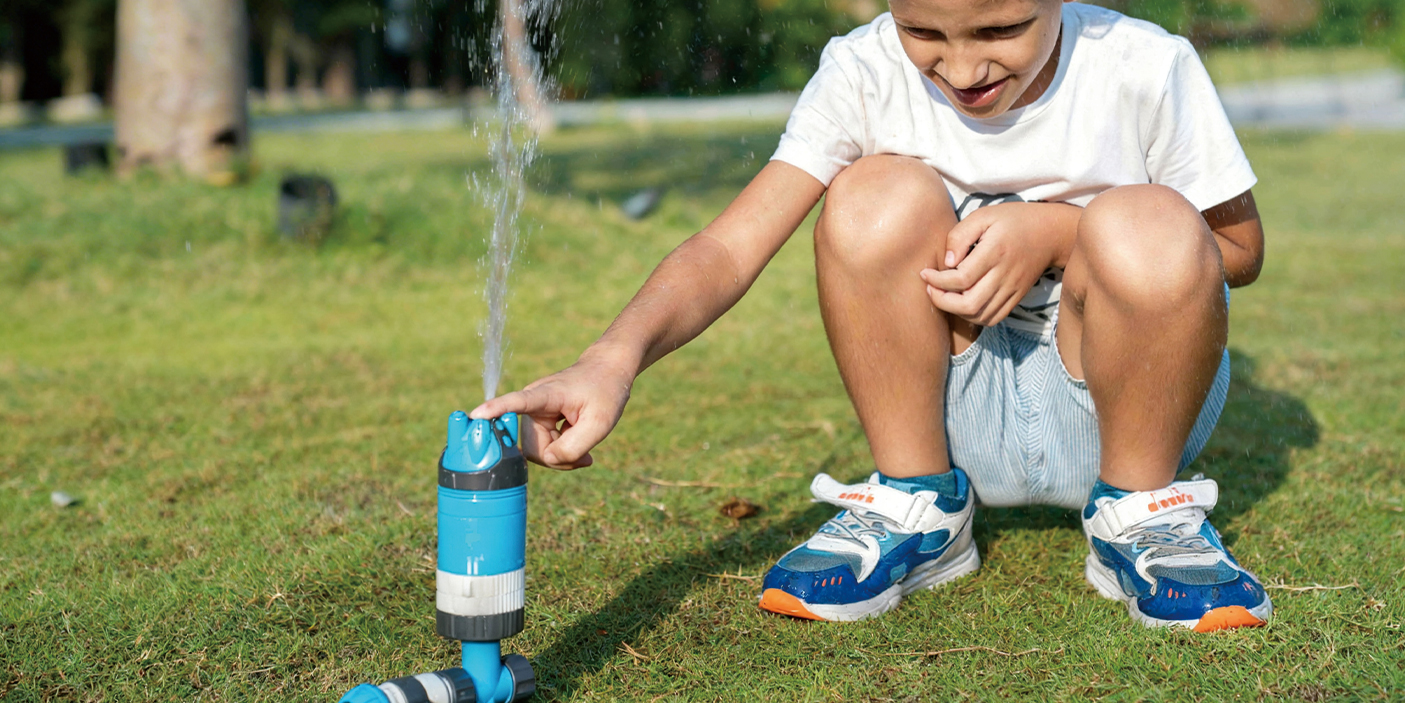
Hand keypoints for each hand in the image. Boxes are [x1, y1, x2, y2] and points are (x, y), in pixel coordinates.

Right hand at [470, 353, 634, 469]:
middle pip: (534, 448)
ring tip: (585, 447)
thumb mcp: (600, 424)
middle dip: (558, 457)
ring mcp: (534, 413)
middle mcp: (532, 403)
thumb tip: (547, 460)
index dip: (495, 410)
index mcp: (544, 395)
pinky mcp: (538, 421)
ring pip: (538, 451)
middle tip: (586, 457)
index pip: (515, 403)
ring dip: (562, 455)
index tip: (475, 415)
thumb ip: (573, 447)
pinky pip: (542, 448)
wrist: (608, 372)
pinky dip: (561, 452)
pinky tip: (580, 448)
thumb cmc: (605, 392)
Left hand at [920, 202, 1075, 326]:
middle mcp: (1005, 274)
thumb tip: (947, 262)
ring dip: (956, 312)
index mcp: (995, 252)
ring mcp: (1012, 289)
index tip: (925, 273)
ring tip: (944, 296)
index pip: (961, 278)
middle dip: (942, 301)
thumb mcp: (984, 216)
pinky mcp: (1017, 298)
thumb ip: (961, 235)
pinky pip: (993, 318)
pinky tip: (963, 304)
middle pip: (969, 304)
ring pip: (979, 316)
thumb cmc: (1012, 221)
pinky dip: (974, 317)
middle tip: (930, 289)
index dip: (938, 281)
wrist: (1050, 233)